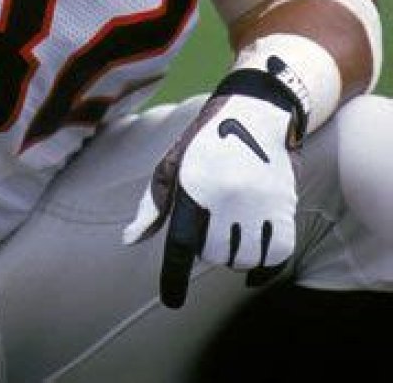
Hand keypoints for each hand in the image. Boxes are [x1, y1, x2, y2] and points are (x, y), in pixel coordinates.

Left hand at [124, 92, 297, 307]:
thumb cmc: (205, 142)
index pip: (181, 244)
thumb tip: (129, 240)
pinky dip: (264, 266)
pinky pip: (276, 256)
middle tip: (210, 224)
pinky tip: (253, 269)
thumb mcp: (172, 164)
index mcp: (194, 184)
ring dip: (234, 254)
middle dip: (207, 248)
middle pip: (213, 255)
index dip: (174, 278)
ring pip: (244, 259)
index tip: (171, 302)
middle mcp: (228, 195)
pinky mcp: (284, 207)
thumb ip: (153, 205)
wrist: (256, 113)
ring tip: (231, 228)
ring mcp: (259, 202)